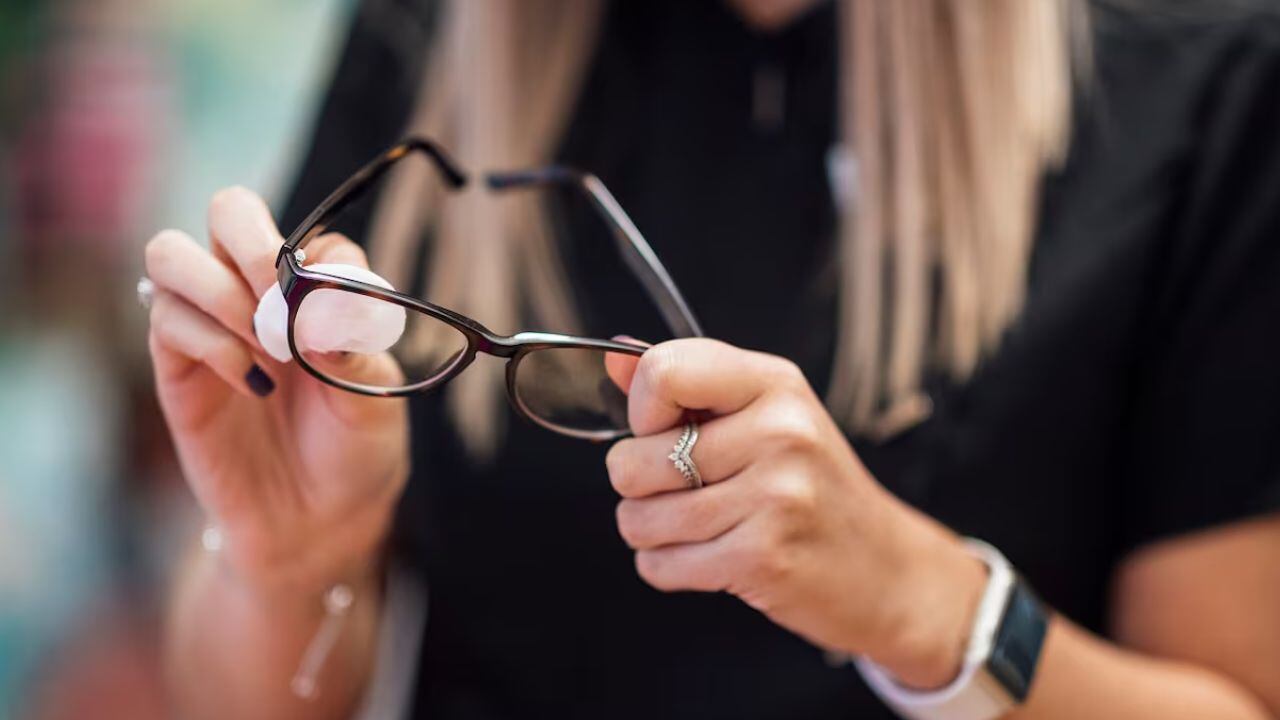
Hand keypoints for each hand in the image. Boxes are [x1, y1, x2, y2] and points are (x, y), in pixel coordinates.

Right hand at [144, 187, 407, 598]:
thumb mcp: (375, 398)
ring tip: (264, 344)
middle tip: (276, 295)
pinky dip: (212, 343)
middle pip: (228, 209)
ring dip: (218, 290)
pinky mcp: (178, 367)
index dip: (321, 262)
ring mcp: (213, 324)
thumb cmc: (356, 449)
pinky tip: (253, 383)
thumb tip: (312, 307)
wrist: (317, 523)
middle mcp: (260, 292)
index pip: (314, 235)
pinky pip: (167, 322)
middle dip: (249, 239)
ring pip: (171, 254)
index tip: (337, 310)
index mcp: (319, 288)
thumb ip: (351, 345)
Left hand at [604, 339, 986, 687]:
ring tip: (702, 527)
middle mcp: (779, 432)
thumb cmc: (814, 488)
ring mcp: (775, 496)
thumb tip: (614, 362)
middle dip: (639, 486)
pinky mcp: (763, 556)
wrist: (885, 568)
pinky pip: (659, 565)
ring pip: (638, 519)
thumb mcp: (766, 415)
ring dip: (652, 532)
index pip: (663, 371)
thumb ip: (690, 385)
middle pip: (632, 460)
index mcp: (774, 383)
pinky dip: (670, 568)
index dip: (640, 410)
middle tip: (686, 490)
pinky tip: (712, 558)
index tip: (663, 430)